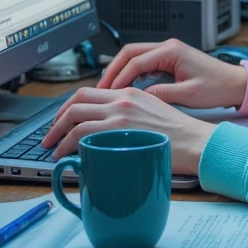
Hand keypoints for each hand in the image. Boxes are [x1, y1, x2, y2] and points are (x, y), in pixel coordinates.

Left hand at [40, 85, 217, 176]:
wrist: (197, 143)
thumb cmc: (182, 135)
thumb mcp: (155, 113)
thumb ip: (131, 115)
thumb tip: (110, 130)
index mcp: (131, 93)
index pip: (90, 92)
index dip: (70, 105)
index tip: (63, 119)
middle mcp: (123, 100)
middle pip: (77, 101)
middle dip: (57, 119)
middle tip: (50, 134)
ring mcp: (119, 116)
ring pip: (75, 118)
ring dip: (58, 133)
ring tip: (52, 148)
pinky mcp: (119, 133)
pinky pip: (83, 134)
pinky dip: (68, 144)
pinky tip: (66, 155)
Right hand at [97, 36, 247, 110]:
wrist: (236, 83)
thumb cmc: (218, 87)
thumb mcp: (189, 95)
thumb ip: (162, 94)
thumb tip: (140, 98)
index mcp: (171, 51)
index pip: (135, 61)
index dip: (119, 77)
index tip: (108, 92)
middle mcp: (168, 47)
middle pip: (129, 53)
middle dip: (113, 70)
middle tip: (100, 88)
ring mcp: (168, 52)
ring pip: (135, 56)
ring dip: (121, 71)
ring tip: (109, 89)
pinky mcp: (170, 59)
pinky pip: (144, 63)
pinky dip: (132, 73)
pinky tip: (126, 88)